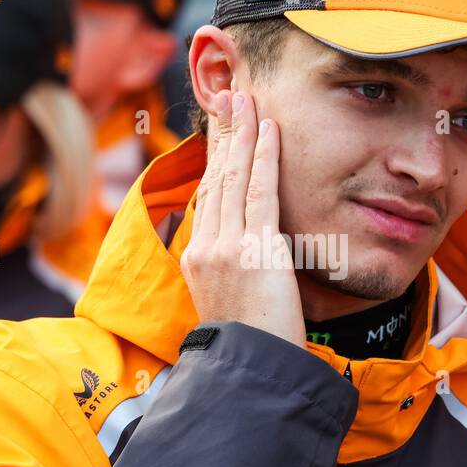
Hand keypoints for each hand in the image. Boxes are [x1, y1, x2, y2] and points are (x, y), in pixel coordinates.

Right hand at [181, 90, 304, 346]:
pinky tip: (269, 129)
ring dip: (242, 133)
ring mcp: (227, 246)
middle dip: (224, 133)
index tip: (222, 128)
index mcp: (197, 259)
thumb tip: (252, 246)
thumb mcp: (231, 301)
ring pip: (234, 177)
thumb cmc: (249, 345)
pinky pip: (260, 192)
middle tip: (230, 96)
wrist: (250, 371)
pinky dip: (264, 156)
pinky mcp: (256, 249)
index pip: (207, 196)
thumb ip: (234, 268)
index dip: (215, 157)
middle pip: (215, 177)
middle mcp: (206, 247)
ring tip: (247, 99)